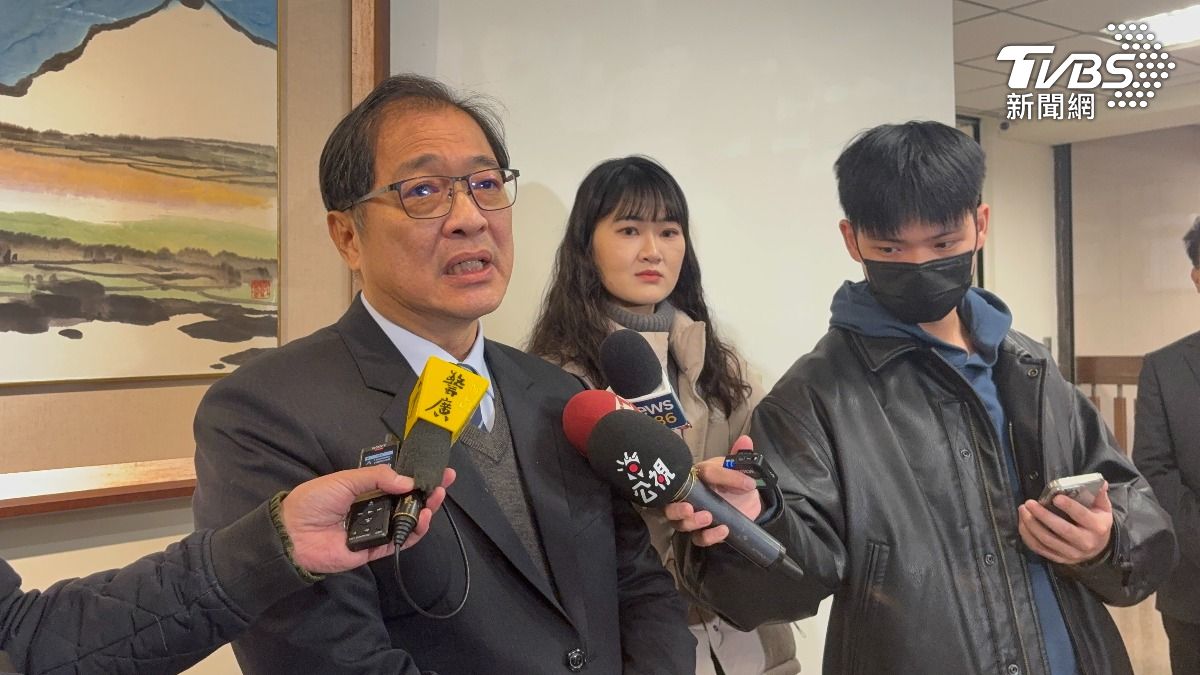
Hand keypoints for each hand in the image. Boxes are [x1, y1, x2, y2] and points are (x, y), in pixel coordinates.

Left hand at [280, 465, 455, 573]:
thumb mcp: (345, 480)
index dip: (416, 475)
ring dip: (424, 510)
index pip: (397, 480)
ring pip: (406, 520)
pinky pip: (398, 541)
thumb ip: (377, 478)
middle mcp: (373, 507)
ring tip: (434, 499)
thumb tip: (407, 481)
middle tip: (444, 483)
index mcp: (365, 488)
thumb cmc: (314, 501)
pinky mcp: (373, 548)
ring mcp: (375, 528)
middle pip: (407, 500)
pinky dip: (413, 532)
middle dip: (427, 491)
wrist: (293, 534)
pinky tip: (422, 520)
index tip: (436, 468)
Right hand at [663, 435, 762, 546]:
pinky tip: (722, 531)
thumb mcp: (739, 469)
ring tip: (707, 518)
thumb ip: (741, 456)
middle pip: (671, 504)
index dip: (723, 476)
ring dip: (690, 522)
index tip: (745, 482)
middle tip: (689, 508)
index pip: (704, 472)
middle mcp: (689, 496)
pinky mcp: (702, 531)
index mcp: (697, 475)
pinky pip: (699, 538)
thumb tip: (745, 440)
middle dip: (676, 508)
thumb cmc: (734, 482)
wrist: (745, 501)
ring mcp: (693, 516)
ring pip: (679, 523)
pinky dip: (709, 536)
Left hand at [1018, 481, 1112, 564]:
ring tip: (1023, 510)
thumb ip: (1099, 495)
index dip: (1069, 507)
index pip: (1082, 516)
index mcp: (1097, 527)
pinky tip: (1022, 523)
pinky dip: (1028, 536)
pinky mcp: (1059, 559)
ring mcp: (1071, 553)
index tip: (1055, 497)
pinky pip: (1040, 549)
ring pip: (1047, 540)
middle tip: (1029, 503)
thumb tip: (1100, 482)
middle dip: (1043, 515)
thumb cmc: (1097, 523)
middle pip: (1061, 529)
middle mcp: (1085, 542)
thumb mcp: (1103, 509)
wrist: (1099, 548)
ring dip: (1031, 525)